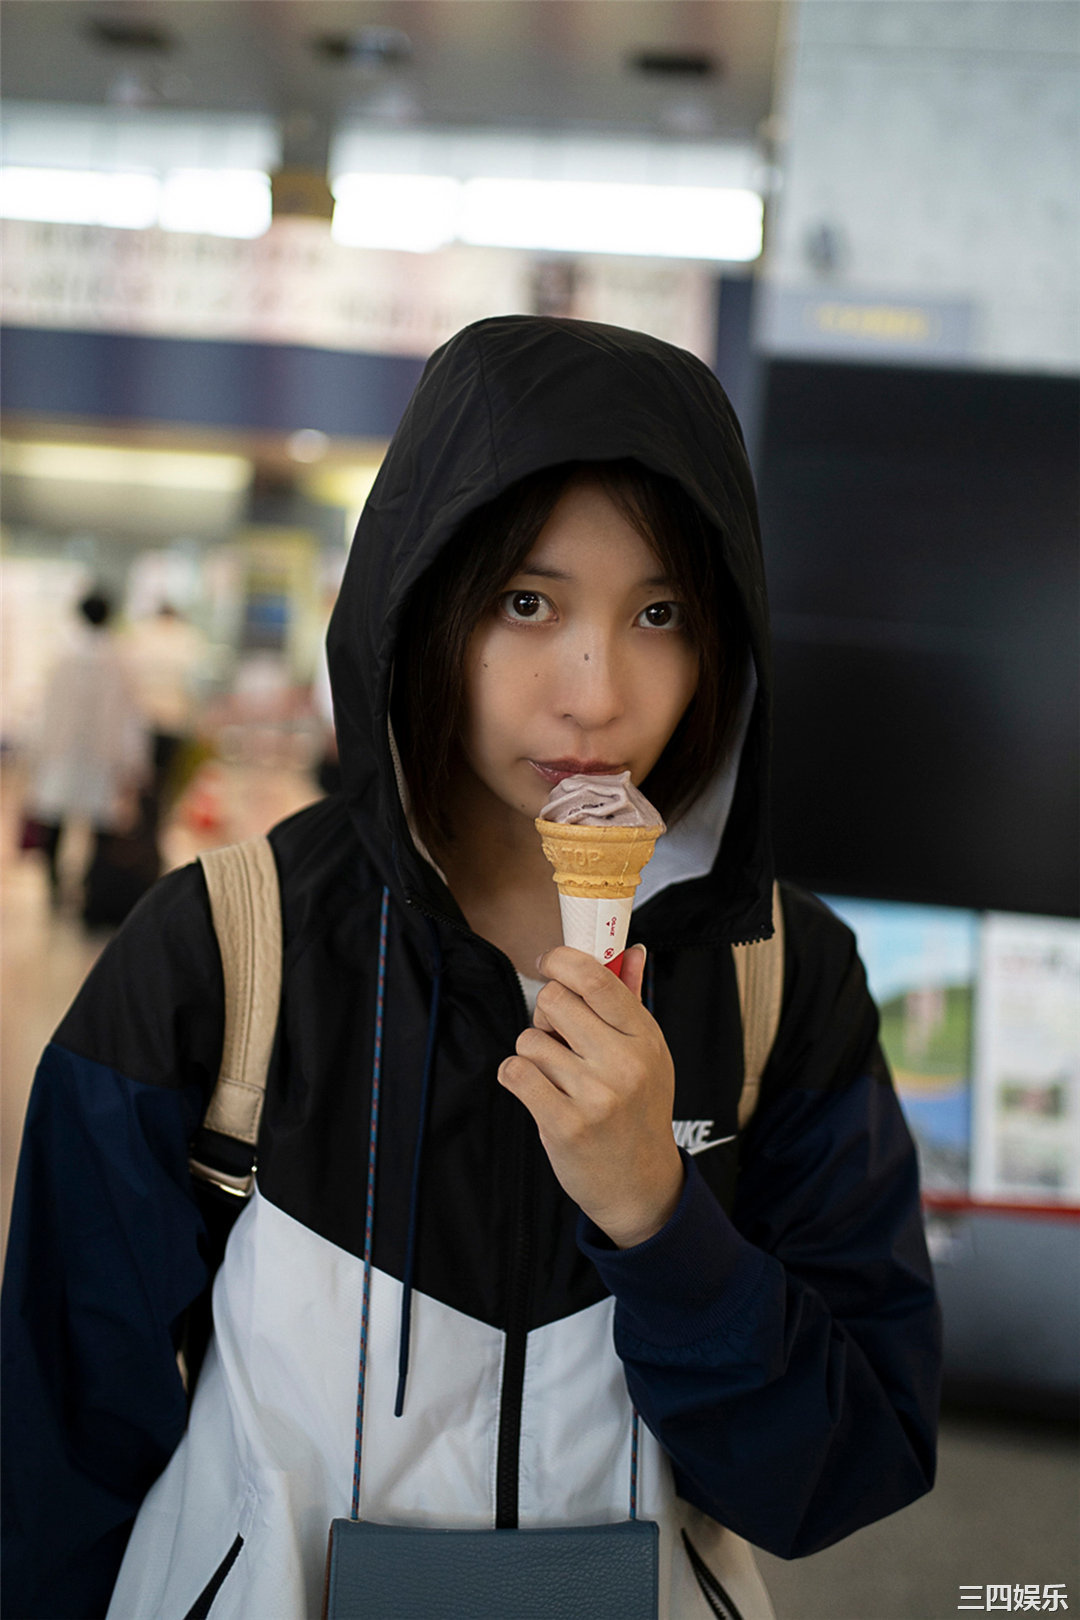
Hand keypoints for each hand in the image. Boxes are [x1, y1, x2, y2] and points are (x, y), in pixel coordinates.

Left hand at [498, 944, 683, 1247]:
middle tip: (558, 1039)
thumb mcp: (649, 1053)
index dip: (561, 960)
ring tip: (557, 1078)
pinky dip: (516, 1078)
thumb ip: (631, 998)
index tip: (548, 963)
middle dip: (545, 1014)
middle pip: (553, 1000)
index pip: (594, 977)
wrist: (642, 1184)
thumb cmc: (639, 1110)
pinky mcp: (565, 1125)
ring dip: (533, 1055)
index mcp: (645, 1037)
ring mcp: (596, 1095)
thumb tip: (630, 948)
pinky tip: (536, 1091)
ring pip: (529, 1040)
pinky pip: (515, 1073)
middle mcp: (624, 1062)